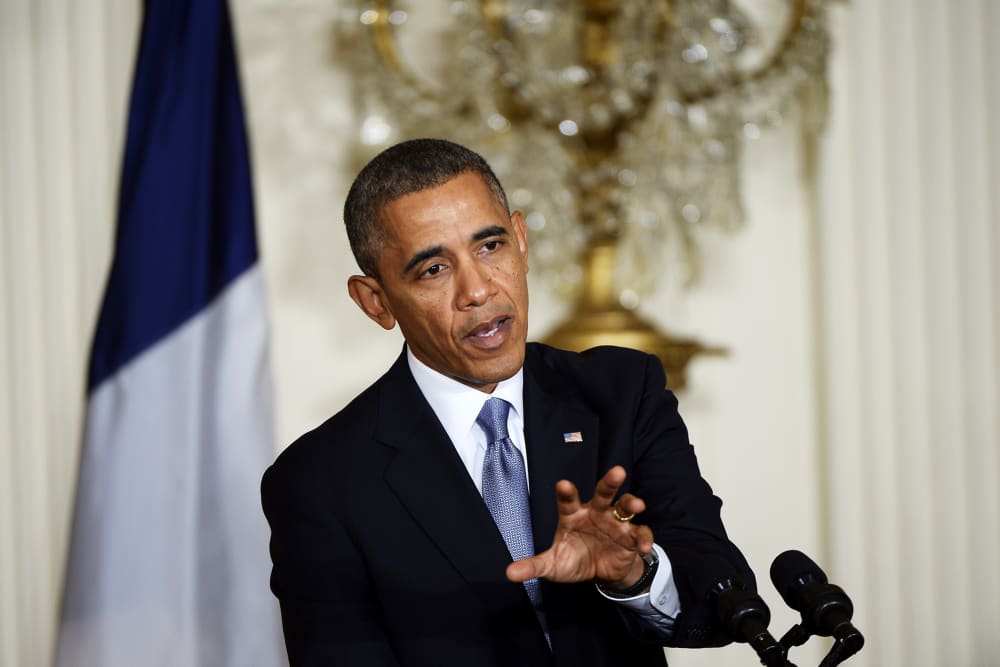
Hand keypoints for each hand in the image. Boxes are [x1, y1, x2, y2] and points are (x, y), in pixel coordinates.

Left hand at [506, 466, 654, 590]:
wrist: (601, 573)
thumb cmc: (574, 559)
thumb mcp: (553, 565)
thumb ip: (534, 566)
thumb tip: (510, 573)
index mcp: (573, 515)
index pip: (568, 500)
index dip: (566, 492)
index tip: (563, 484)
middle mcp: (595, 513)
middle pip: (603, 493)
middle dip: (610, 482)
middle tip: (617, 471)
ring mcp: (615, 523)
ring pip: (625, 507)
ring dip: (631, 503)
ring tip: (637, 504)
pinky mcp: (631, 537)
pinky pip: (640, 533)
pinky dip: (644, 538)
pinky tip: (643, 546)